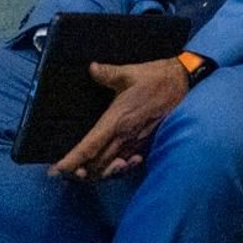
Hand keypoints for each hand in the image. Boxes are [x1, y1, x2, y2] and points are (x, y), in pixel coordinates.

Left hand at [49, 57, 188, 180]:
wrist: (186, 81)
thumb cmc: (157, 77)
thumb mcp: (130, 72)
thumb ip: (108, 73)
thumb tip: (92, 68)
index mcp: (117, 120)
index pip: (89, 146)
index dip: (71, 161)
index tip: (56, 170)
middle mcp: (126, 135)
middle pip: (98, 164)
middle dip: (81, 173)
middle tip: (66, 174)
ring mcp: (138, 141)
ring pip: (113, 167)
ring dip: (98, 173)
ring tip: (85, 174)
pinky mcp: (148, 142)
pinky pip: (129, 163)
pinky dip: (118, 169)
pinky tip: (113, 167)